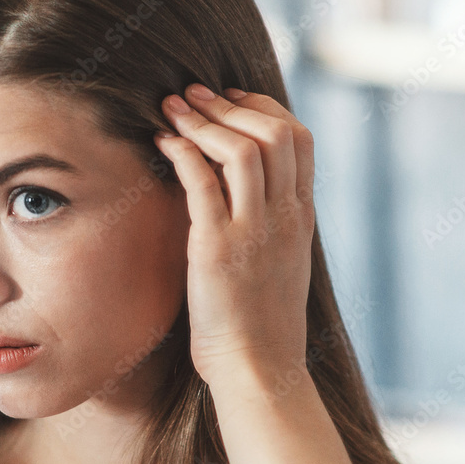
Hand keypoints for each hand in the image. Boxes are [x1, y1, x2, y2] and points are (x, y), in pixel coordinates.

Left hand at [152, 84, 315, 385]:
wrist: (259, 370)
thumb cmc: (262, 323)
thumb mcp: (282, 263)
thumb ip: (273, 222)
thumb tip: (248, 190)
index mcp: (302, 218)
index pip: (300, 140)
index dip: (264, 108)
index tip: (232, 99)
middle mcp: (285, 218)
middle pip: (275, 134)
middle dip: (230, 104)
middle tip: (194, 93)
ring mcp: (255, 233)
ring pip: (244, 151)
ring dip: (205, 121)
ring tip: (174, 108)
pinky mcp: (218, 250)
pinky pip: (203, 185)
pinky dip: (181, 153)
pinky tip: (162, 141)